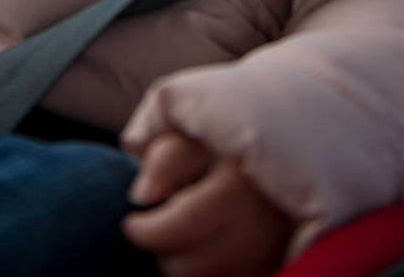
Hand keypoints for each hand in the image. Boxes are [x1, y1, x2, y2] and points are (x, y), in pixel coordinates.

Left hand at [120, 131, 293, 276]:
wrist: (272, 161)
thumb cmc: (221, 149)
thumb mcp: (192, 139)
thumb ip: (165, 161)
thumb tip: (142, 196)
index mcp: (238, 189)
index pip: (185, 224)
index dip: (148, 231)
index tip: (130, 223)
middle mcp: (257, 229)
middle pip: (189, 265)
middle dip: (163, 250)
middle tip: (161, 225)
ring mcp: (265, 256)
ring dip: (185, 264)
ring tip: (185, 233)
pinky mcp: (268, 269)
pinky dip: (207, 270)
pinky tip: (204, 247)